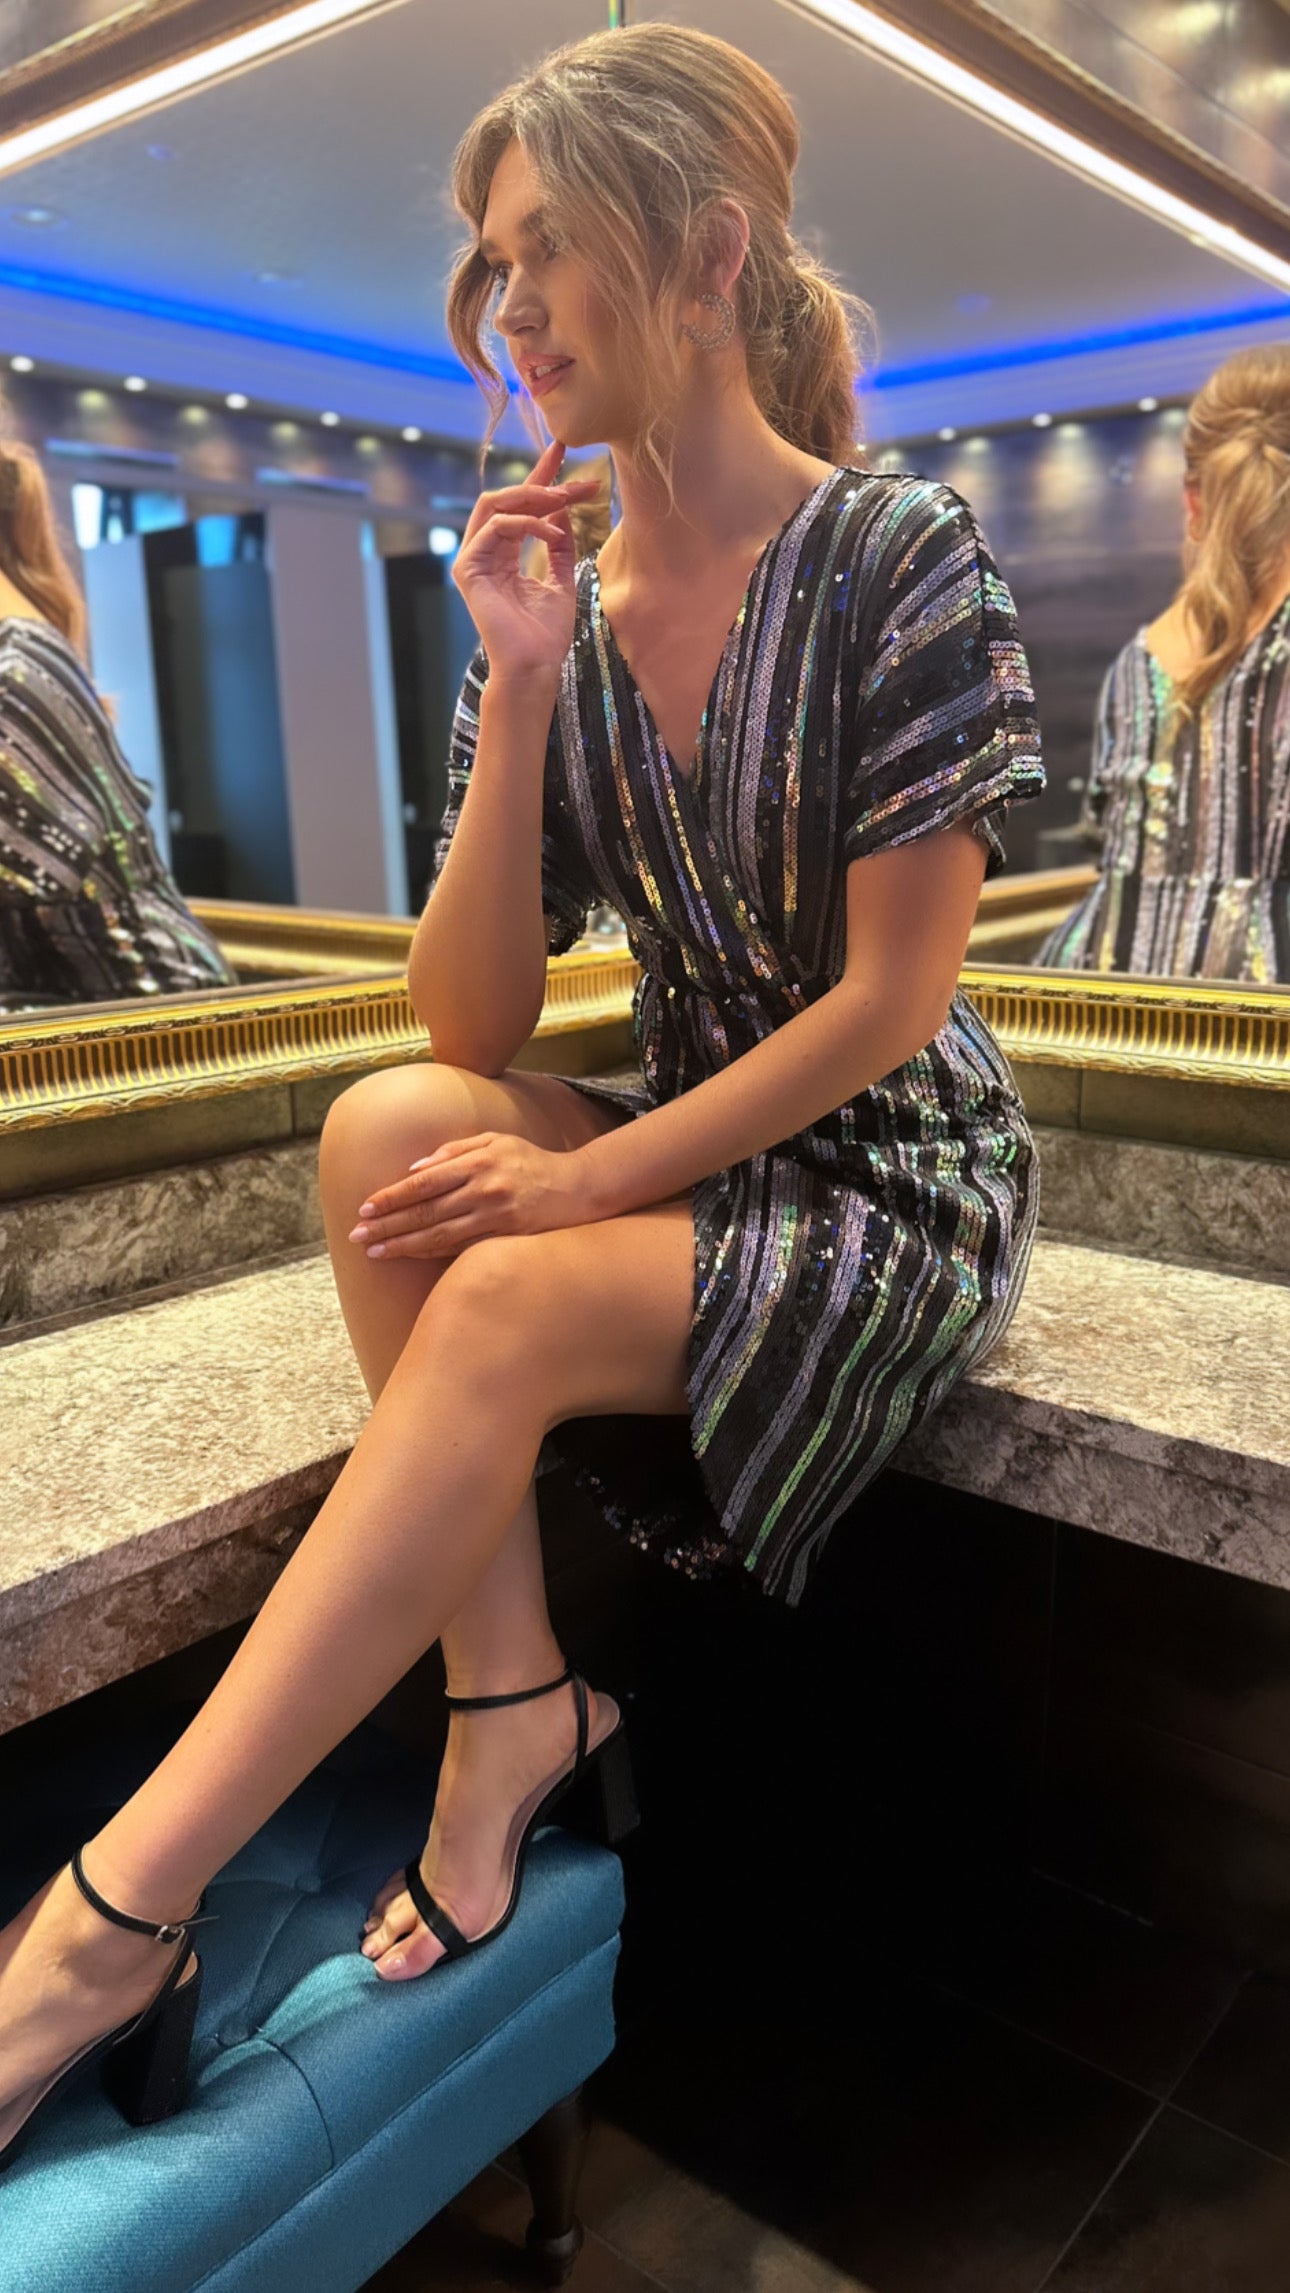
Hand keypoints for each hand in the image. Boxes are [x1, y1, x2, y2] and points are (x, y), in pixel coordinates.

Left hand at [348, 1132, 600, 1258]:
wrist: (578, 1189)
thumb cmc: (531, 1162)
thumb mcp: (495, 1142)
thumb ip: (454, 1151)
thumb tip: (412, 1170)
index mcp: (478, 1161)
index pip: (423, 1182)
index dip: (391, 1197)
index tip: (365, 1208)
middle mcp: (484, 1189)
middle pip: (424, 1211)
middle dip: (387, 1225)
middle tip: (357, 1236)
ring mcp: (496, 1217)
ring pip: (438, 1235)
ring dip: (402, 1245)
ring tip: (374, 1252)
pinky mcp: (506, 1238)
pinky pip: (460, 1248)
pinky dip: (431, 1252)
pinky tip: (409, 1255)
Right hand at [453, 439, 602, 681]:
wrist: (535, 667)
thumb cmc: (546, 634)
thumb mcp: (561, 578)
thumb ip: (558, 544)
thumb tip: (563, 510)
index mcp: (503, 555)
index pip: (520, 506)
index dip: (541, 476)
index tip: (565, 452)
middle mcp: (484, 552)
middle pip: (506, 498)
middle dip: (541, 480)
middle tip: (575, 474)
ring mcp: (473, 560)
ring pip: (495, 505)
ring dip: (533, 496)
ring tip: (564, 498)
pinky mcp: (468, 569)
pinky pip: (495, 528)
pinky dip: (526, 524)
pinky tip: (551, 531)